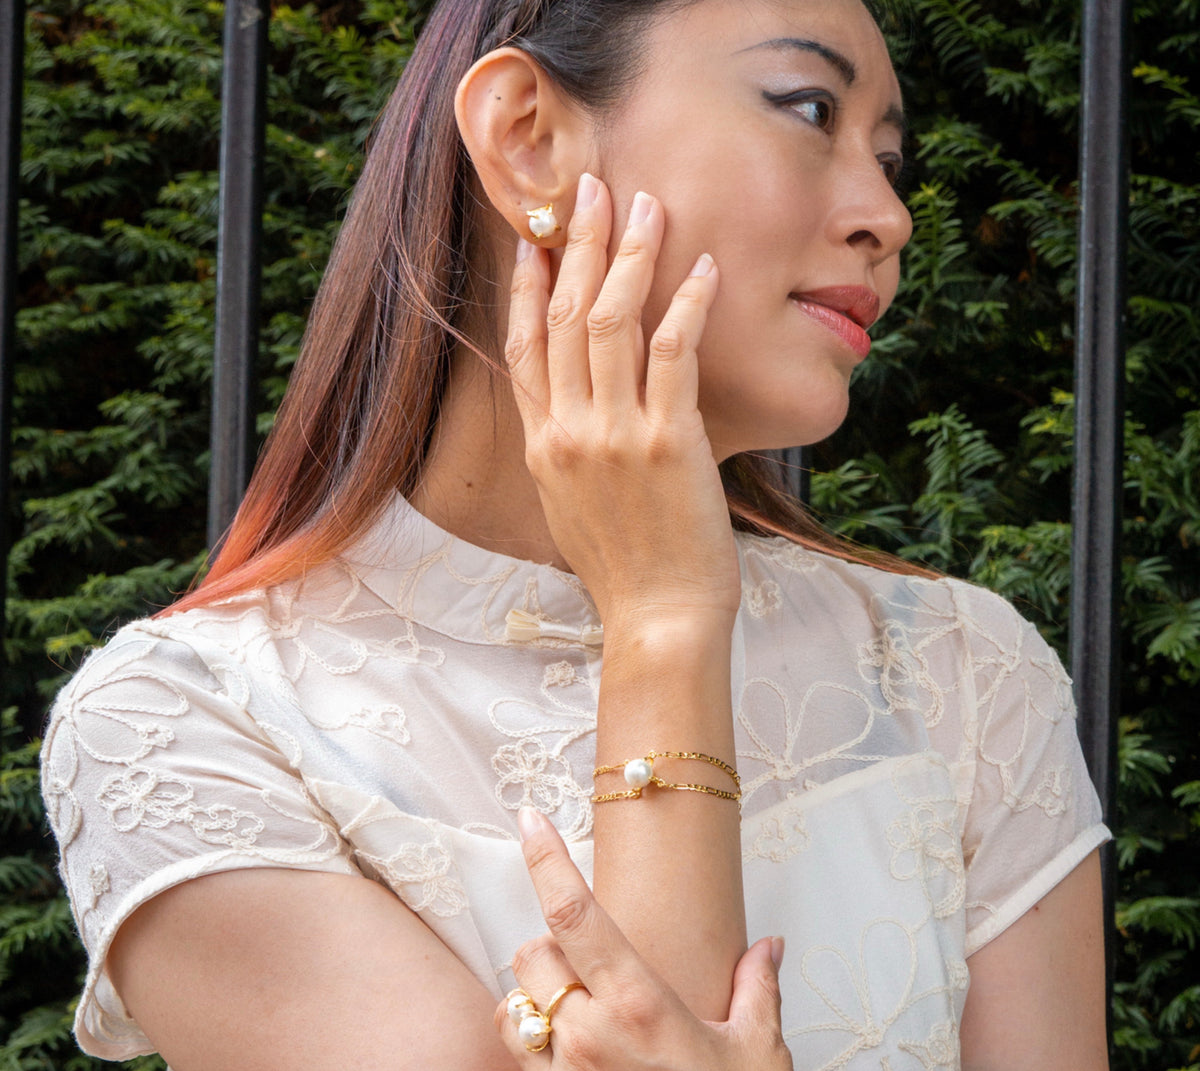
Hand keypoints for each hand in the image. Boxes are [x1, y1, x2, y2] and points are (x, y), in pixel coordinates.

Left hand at [498, 808, 834, 1070]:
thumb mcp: (761, 1050)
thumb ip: (755, 985)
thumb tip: (767, 946)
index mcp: (642, 1005)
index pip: (574, 911)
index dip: (544, 857)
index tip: (526, 817)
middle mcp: (591, 1043)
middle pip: (529, 958)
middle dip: (549, 951)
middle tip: (584, 969)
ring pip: (513, 1017)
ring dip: (538, 1009)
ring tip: (581, 1027)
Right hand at [506, 174, 740, 630]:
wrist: (656, 621)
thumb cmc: (625, 572)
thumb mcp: (572, 510)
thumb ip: (565, 455)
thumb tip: (575, 418)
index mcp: (542, 446)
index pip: (522, 347)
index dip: (525, 287)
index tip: (537, 241)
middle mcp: (568, 432)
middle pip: (562, 315)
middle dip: (579, 245)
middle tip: (595, 188)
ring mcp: (614, 436)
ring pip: (611, 322)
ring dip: (632, 256)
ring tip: (651, 206)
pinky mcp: (668, 443)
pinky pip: (674, 354)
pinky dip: (689, 305)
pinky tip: (706, 269)